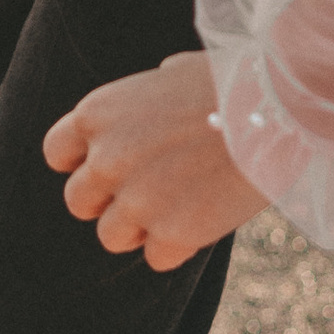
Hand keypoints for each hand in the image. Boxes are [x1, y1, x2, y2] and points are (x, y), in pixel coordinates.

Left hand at [43, 50, 270, 270]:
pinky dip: (177, 245)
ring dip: (140, 227)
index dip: (81, 162)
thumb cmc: (232, 81)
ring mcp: (136, 200)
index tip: (110, 166)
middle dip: (108, 200)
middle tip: (148, 190)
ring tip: (178, 204)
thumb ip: (142, 102)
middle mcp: (106, 159)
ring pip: (111, 236)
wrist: (277, 107)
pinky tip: (203, 218)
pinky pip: (156, 258)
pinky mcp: (172, 234)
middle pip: (78, 202)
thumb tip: (148, 107)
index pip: (56, 153)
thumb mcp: (171, 76)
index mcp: (98, 113)